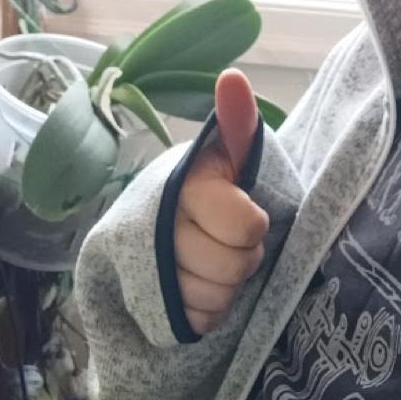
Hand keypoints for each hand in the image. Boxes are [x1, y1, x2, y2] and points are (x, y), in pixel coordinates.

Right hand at [173, 69, 268, 336]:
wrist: (168, 225)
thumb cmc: (215, 187)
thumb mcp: (230, 154)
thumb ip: (237, 121)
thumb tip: (233, 78)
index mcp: (185, 186)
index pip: (245, 227)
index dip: (252, 226)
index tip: (244, 213)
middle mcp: (161, 227)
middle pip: (232, 268)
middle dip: (241, 259)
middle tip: (229, 242)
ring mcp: (149, 271)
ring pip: (214, 299)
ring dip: (224, 286)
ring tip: (212, 262)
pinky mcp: (147, 306)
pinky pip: (199, 321)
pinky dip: (206, 310)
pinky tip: (196, 287)